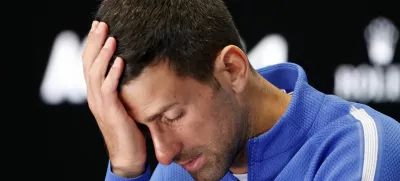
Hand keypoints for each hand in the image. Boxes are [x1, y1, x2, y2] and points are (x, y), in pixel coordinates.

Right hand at [82, 21, 146, 177]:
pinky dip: (113, 74)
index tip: (98, 28)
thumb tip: (130, 69)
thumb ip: (121, 88)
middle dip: (95, 42)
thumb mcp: (123, 103)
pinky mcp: (110, 111)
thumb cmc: (129, 129)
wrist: (127, 154)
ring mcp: (99, 104)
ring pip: (96, 73)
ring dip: (104, 54)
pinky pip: (108, 89)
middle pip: (89, 63)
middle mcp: (94, 96)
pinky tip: (120, 61)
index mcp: (96, 93)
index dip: (93, 45)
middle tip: (101, 25)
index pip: (90, 63)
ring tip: (111, 38)